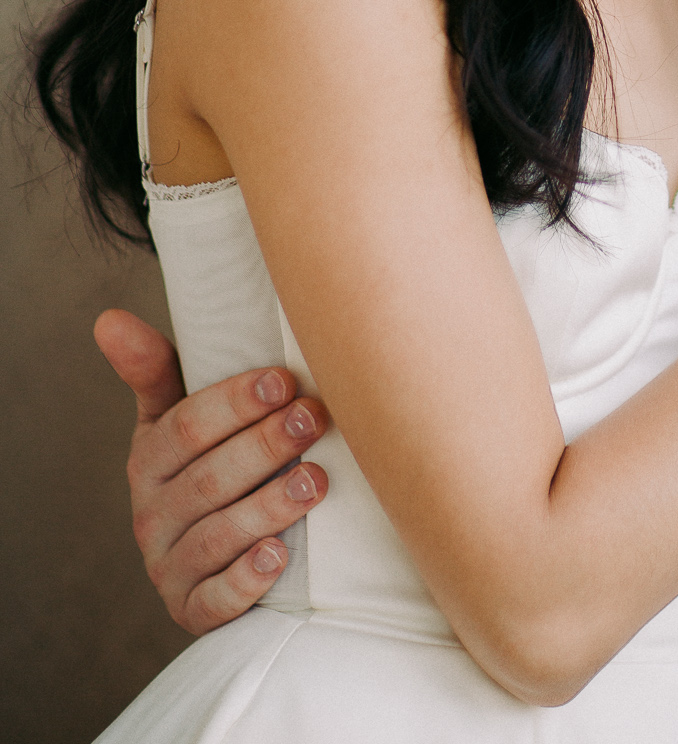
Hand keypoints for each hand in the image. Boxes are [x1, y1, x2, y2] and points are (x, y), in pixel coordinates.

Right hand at [94, 308, 330, 633]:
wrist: (210, 554)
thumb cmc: (204, 463)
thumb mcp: (174, 417)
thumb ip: (155, 370)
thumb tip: (109, 319)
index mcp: (148, 461)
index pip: (186, 429)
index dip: (233, 403)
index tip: (282, 380)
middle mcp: (152, 516)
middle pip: (209, 480)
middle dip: (265, 446)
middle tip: (314, 419)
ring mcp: (170, 567)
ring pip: (216, 537)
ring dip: (268, 507)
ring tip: (316, 481)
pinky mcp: (194, 610)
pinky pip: (215, 601)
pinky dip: (246, 580)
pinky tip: (279, 556)